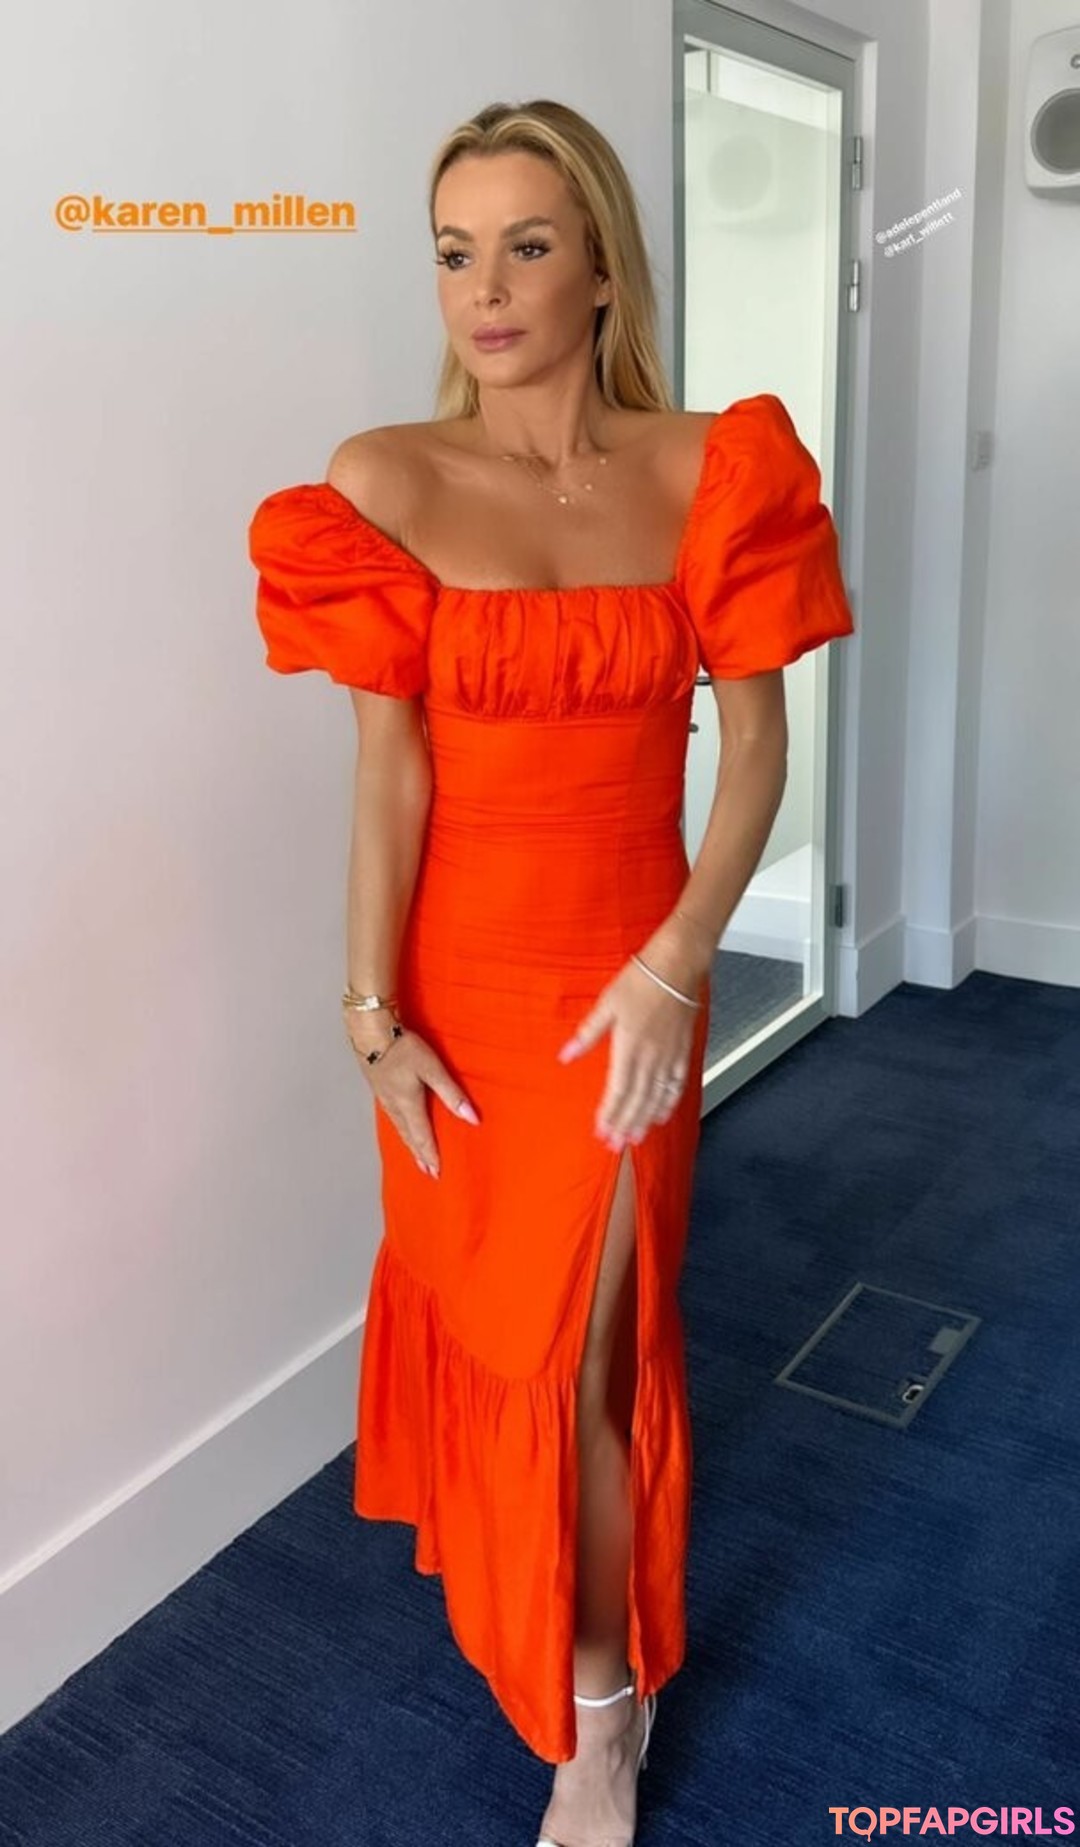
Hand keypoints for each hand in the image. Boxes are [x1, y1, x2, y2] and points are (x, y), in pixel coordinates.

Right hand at [349, 1021, 479, 1177]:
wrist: (370, 1033)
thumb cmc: (402, 1048)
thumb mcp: (432, 1069)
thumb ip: (451, 1093)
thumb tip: (472, 1118)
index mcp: (409, 1105)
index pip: (423, 1137)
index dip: (431, 1155)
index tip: (437, 1172)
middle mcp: (395, 1106)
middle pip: (409, 1137)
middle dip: (420, 1155)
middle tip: (428, 1172)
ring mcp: (385, 1098)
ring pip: (399, 1129)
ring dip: (409, 1144)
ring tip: (416, 1156)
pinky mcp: (379, 1089)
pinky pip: (392, 1118)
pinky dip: (400, 1130)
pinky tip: (402, 1127)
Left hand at [557, 959, 698, 1150]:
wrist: (677, 966)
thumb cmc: (641, 980)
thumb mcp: (606, 1004)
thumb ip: (587, 1034)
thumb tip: (565, 1056)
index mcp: (629, 1048)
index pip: (617, 1091)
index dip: (609, 1114)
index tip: (600, 1131)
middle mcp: (651, 1058)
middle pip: (636, 1101)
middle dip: (624, 1125)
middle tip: (614, 1145)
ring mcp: (669, 1057)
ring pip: (656, 1098)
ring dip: (644, 1120)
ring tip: (634, 1138)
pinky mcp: (683, 1051)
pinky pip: (677, 1084)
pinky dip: (669, 1103)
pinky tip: (662, 1114)